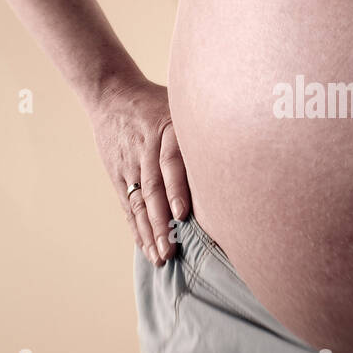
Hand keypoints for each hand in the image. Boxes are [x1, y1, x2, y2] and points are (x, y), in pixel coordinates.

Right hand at [89, 78, 190, 265]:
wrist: (112, 95)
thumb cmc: (157, 102)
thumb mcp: (180, 104)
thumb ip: (203, 124)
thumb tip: (240, 141)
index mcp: (164, 131)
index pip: (169, 161)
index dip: (175, 187)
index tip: (181, 212)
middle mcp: (144, 151)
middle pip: (152, 189)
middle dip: (161, 222)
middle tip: (171, 249)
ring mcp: (129, 166)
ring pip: (139, 203)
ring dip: (149, 232)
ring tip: (160, 257)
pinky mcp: (118, 176)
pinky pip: (129, 206)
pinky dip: (137, 228)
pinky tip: (146, 247)